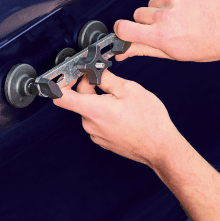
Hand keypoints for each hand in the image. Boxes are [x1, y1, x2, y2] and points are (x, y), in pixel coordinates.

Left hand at [52, 70, 186, 168]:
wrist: (160, 148)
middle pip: (79, 100)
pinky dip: (104, 113)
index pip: (61, 97)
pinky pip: (97, 121)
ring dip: (98, 100)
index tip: (68, 75)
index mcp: (93, 110)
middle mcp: (90, 124)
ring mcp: (96, 135)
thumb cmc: (149, 122)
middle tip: (103, 78)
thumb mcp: (130, 89)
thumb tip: (96, 72)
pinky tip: (121, 111)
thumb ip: (108, 79)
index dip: (60, 83)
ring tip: (119, 97)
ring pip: (89, 110)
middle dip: (88, 86)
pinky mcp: (102, 141)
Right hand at [114, 0, 219, 62]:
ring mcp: (175, 1)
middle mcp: (165, 17)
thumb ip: (143, 50)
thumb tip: (122, 53)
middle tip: (162, 29)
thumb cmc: (204, 46)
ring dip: (160, 10)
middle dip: (145, 21)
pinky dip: (174, 1)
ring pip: (152, 3)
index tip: (125, 32)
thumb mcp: (171, 54)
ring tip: (178, 19)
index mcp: (160, 36)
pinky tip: (187, 10)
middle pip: (137, 13)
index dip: (121, 30)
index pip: (123, 28)